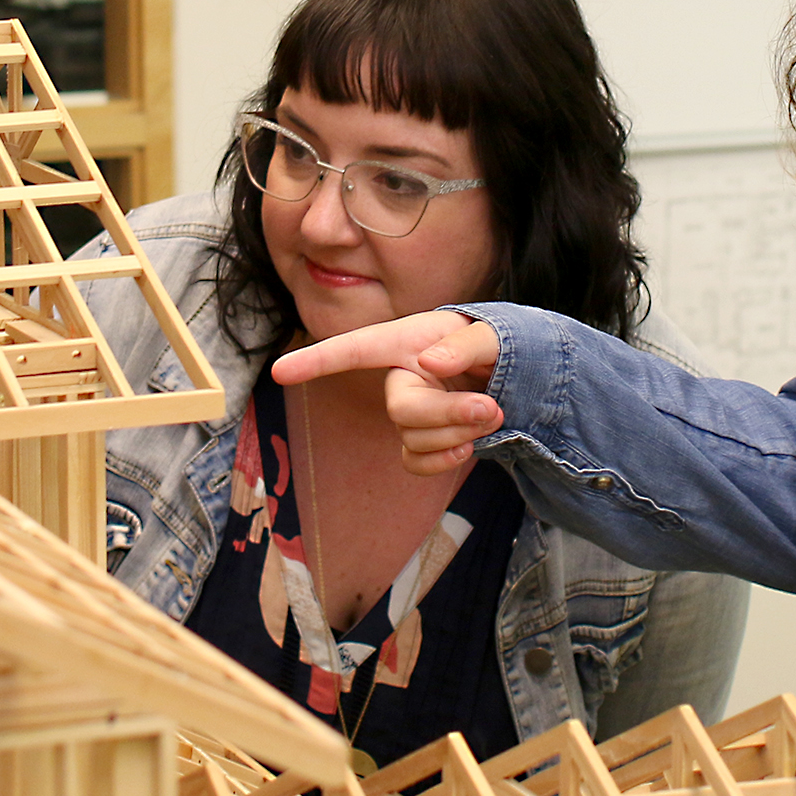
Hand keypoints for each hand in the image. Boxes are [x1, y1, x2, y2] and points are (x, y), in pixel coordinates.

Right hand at [275, 311, 507, 476]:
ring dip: (458, 433)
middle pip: (401, 409)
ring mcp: (408, 412)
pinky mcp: (422, 440)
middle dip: (448, 414)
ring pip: (413, 438)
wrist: (516, 376)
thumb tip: (429, 364)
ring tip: (492, 412)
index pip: (352, 350)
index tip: (279, 371)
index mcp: (404, 342)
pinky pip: (415, 462)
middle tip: (491, 407)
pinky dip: (443, 460)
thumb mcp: (490, 334)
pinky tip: (468, 446)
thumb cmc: (495, 344)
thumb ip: (465, 344)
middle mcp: (399, 377)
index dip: (314, 361)